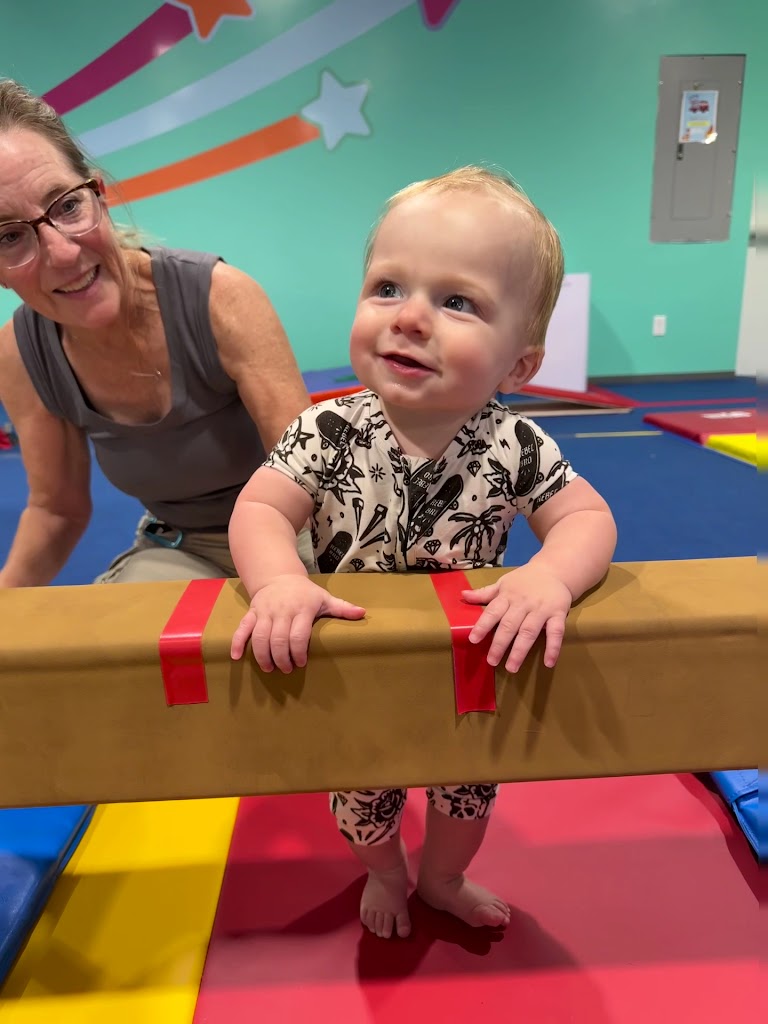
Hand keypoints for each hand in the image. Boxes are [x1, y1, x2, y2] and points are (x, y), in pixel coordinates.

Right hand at [230, 574, 365, 672]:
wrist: (278, 575)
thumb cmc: (305, 592)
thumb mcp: (324, 597)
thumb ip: (342, 607)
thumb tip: (363, 614)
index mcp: (301, 608)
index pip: (298, 634)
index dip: (298, 651)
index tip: (301, 663)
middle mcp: (281, 610)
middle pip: (278, 639)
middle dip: (282, 658)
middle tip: (286, 670)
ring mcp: (264, 612)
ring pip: (260, 636)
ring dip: (263, 655)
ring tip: (269, 668)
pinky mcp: (251, 613)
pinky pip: (242, 628)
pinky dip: (237, 643)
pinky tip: (237, 658)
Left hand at [463, 564, 572, 672]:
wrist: (554, 570)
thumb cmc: (524, 580)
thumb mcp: (503, 583)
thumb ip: (484, 593)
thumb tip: (462, 594)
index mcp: (507, 596)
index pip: (492, 612)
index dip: (482, 626)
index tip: (473, 640)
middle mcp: (523, 603)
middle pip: (509, 625)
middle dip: (500, 644)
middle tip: (491, 661)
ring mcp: (541, 609)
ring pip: (529, 631)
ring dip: (520, 650)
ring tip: (512, 668)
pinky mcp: (558, 614)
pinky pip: (556, 632)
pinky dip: (553, 647)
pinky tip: (548, 663)